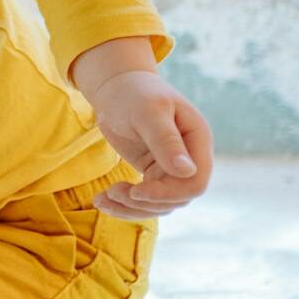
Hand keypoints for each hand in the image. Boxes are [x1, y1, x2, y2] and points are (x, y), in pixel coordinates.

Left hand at [86, 71, 214, 219]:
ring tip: (102, 199)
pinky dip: (123, 204)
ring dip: (131, 208)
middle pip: (177, 199)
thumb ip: (166, 141)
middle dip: (145, 203)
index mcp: (197, 140)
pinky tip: (101, 200)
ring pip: (160, 205)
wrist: (116, 89)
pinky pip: (145, 199)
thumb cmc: (134, 93)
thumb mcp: (148, 112)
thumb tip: (187, 172)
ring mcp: (171, 168)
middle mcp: (189, 157)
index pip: (195, 183)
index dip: (168, 194)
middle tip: (113, 192)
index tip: (137, 191)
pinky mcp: (153, 174)